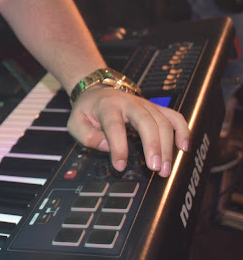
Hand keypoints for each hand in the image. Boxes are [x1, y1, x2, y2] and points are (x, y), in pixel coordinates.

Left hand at [67, 87, 190, 176]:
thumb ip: (87, 136)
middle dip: (154, 146)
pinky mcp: (156, 108)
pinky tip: (183, 148)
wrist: (97, 90)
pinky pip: (174, 117)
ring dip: (168, 146)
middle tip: (155, 169)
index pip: (115, 126)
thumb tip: (106, 147)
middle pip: (147, 122)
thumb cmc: (87, 109)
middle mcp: (130, 103)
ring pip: (164, 121)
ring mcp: (146, 105)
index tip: (120, 166)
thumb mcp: (75, 122)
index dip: (119, 147)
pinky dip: (183, 131)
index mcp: (108, 106)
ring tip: (166, 168)